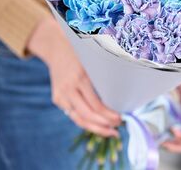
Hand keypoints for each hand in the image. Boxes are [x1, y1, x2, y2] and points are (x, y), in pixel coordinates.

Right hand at [27, 17, 120, 136]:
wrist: (55, 47)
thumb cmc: (81, 52)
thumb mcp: (93, 60)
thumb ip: (105, 74)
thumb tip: (125, 91)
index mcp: (80, 77)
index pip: (96, 104)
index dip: (108, 115)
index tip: (121, 118)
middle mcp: (69, 88)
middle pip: (87, 115)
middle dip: (104, 124)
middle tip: (118, 127)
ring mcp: (61, 95)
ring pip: (78, 119)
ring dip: (96, 129)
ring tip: (111, 132)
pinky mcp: (57, 99)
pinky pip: (73, 115)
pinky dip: (86, 122)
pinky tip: (98, 125)